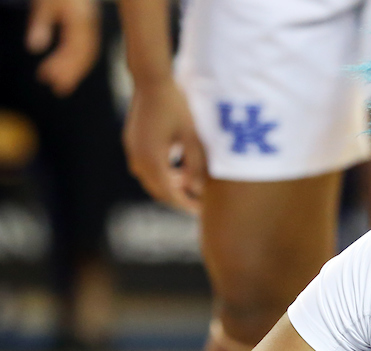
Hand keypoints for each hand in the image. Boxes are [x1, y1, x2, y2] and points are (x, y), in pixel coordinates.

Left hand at [26, 0, 99, 96]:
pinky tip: (67, 69)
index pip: (73, 49)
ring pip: (87, 56)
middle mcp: (90, 28)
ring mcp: (92, 29)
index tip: (46, 76)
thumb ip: (40, 24)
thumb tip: (34, 48)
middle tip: (57, 90)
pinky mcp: (89, 29)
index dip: (61, 65)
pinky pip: (87, 50)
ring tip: (62, 86)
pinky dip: (78, 63)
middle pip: (84, 57)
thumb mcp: (44, 3)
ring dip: (75, 72)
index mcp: (81, 22)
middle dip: (72, 75)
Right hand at [123, 79, 206, 213]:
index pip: (170, 194)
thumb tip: (198, 191)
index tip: (202, 212)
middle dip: (179, 199)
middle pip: (159, 191)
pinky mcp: (132, 143)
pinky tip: (178, 171)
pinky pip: (147, 168)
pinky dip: (162, 174)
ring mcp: (132, 151)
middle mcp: (138, 159)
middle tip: (199, 204)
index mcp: (153, 160)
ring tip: (191, 186)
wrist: (151, 81)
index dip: (186, 205)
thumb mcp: (191, 137)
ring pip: (152, 180)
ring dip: (170, 186)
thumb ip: (195, 165)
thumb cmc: (176, 107)